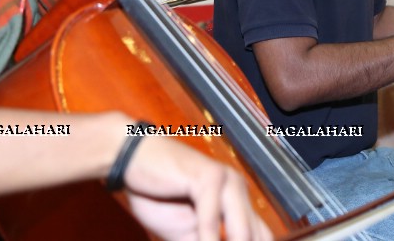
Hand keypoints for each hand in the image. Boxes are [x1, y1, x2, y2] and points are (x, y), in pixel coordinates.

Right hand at [124, 138, 270, 240]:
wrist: (132, 160)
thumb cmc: (158, 196)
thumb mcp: (186, 234)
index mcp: (238, 203)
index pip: (260, 238)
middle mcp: (239, 190)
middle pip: (255, 237)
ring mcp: (227, 181)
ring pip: (242, 231)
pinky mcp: (209, 176)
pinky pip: (212, 217)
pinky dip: (208, 238)